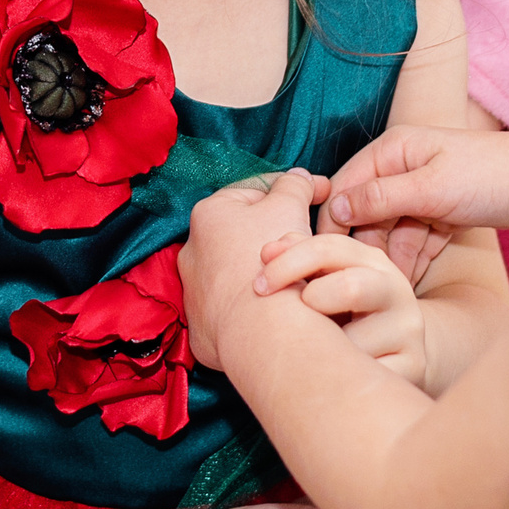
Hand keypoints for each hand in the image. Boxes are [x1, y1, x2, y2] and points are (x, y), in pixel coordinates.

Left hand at [180, 168, 321, 376]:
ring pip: (233, 276)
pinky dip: (248, 309)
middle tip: (303, 239)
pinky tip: (272, 310)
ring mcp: (193, 295)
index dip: (288, 191)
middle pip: (239, 236)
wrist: (261, 329)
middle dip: (269, 236)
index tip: (318, 195)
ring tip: (291, 280)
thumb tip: (300, 177)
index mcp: (207, 215)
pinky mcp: (202, 331)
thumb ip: (294, 185)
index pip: (252, 192)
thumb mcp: (290, 206)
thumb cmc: (273, 257)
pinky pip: (229, 312)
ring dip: (258, 274)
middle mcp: (191, 252)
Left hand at [256, 234, 426, 386]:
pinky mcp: (414, 367)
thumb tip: (268, 251)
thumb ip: (298, 256)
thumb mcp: (327, 279)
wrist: (398, 352)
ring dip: (324, 350)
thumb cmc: (346, 311)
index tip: (258, 285)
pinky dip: (339, 379)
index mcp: (372, 261)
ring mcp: (407, 330)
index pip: (328, 250)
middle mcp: (396, 289)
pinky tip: (331, 376)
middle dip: (311, 302)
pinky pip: (365, 377)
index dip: (287, 264)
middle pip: (350, 287)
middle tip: (288, 321)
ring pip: (353, 342)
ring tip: (316, 352)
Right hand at [324, 126, 508, 267]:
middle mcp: (403, 166)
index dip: (333, 223)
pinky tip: (410, 282)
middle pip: (366, 212)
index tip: (325, 258)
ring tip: (390, 287)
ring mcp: (423, 190)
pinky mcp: (443, 211)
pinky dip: (414, 257)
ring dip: (391, 257)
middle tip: (364, 281)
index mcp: (393, 149)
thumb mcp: (430, 189)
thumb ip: (381, 198)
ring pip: (392, 229)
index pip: (345, 187)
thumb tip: (337, 207)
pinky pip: (416, 237)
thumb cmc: (492, 177)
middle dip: (366, 246)